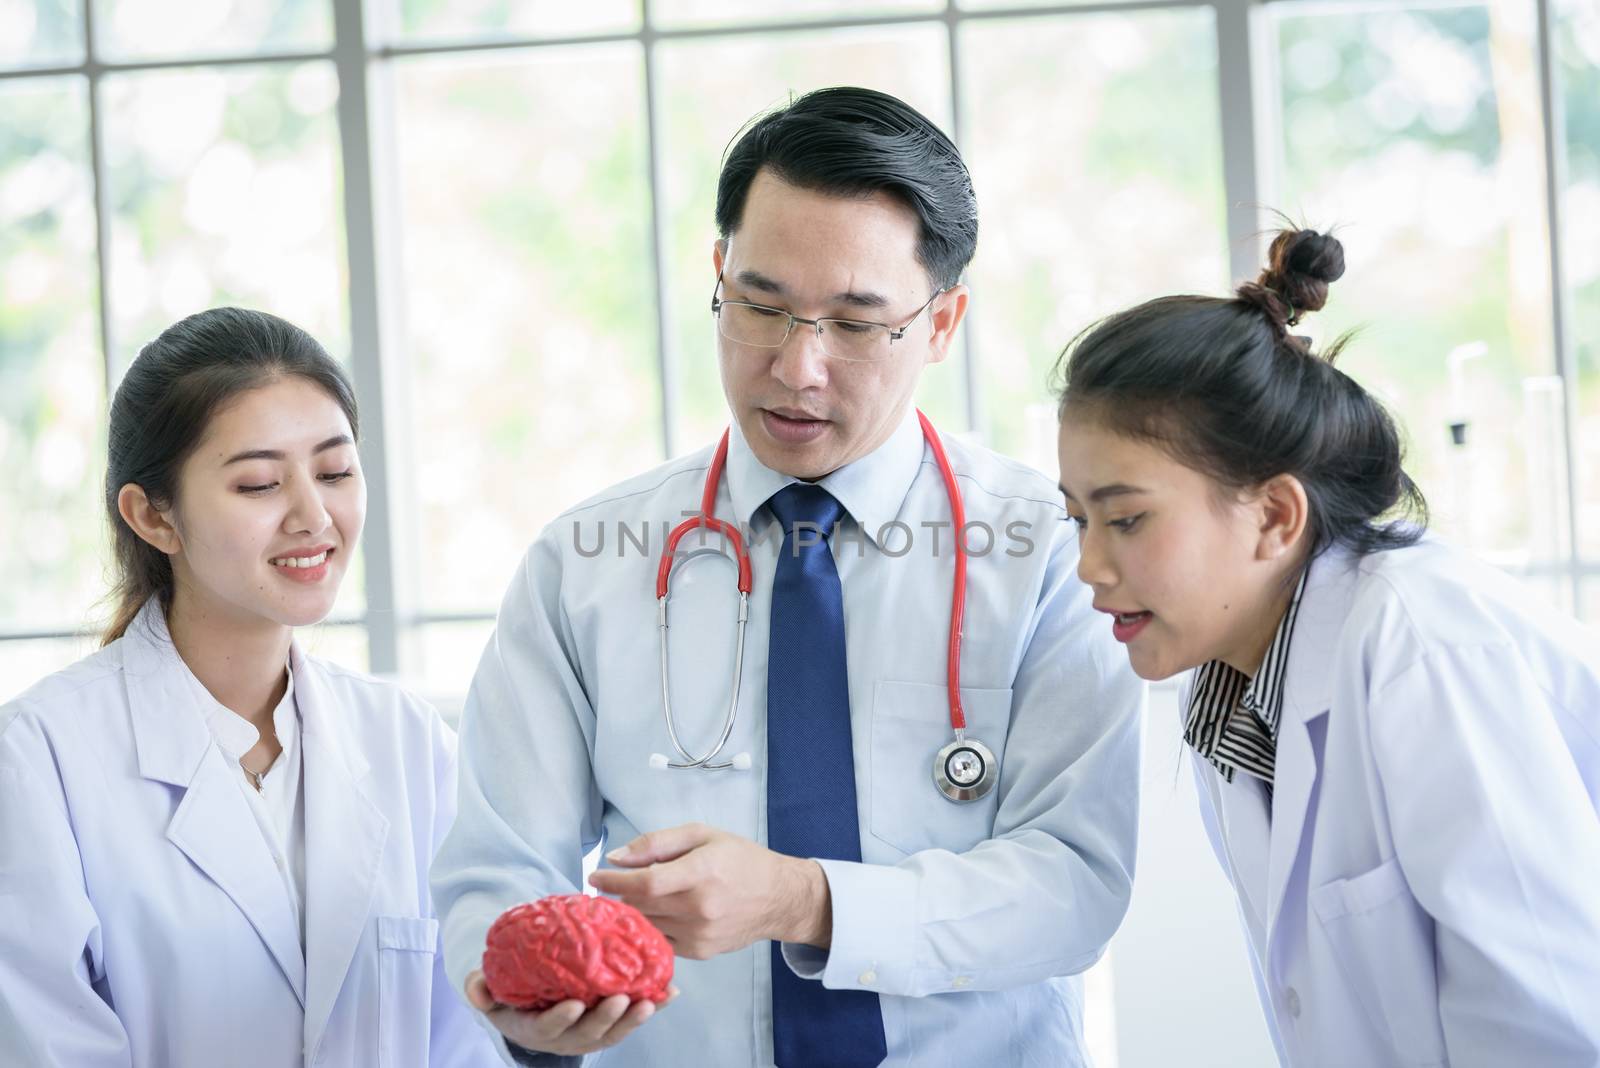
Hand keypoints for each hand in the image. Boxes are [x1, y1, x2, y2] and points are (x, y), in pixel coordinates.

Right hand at [464, 970, 676, 1055]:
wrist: (531, 1003)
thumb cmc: (510, 994)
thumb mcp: (490, 993)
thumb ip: (481, 989)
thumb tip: (476, 986)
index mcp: (536, 1028)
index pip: (548, 1028)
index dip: (561, 1019)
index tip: (573, 1005)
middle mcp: (566, 1036)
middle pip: (589, 1033)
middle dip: (607, 1019)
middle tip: (622, 999)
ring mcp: (590, 1031)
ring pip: (615, 1031)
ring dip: (635, 1018)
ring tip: (652, 1001)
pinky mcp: (611, 1022)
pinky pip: (632, 1017)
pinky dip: (652, 1006)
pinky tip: (670, 993)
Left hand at [587, 822, 830, 958]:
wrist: (778, 897)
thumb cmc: (740, 859)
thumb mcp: (702, 835)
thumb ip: (657, 842)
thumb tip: (616, 857)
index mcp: (702, 871)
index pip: (646, 883)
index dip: (614, 882)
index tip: (595, 876)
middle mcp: (700, 907)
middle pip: (641, 906)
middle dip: (619, 895)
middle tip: (610, 885)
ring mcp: (700, 934)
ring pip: (647, 925)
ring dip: (633, 912)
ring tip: (633, 898)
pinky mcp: (700, 952)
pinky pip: (661, 940)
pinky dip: (651, 927)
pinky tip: (654, 914)